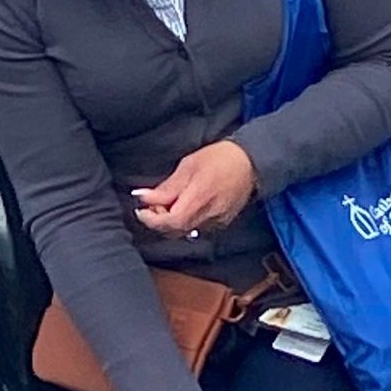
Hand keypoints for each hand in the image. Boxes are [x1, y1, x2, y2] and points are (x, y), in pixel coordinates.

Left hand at [133, 141, 255, 239]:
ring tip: (167, 205)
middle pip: (176, 230)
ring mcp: (218, 221)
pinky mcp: (222, 224)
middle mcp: (210, 213)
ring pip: (185, 231)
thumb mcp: (188, 165)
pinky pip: (196, 228)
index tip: (141, 211)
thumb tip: (144, 198)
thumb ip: (166, 187)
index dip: (153, 220)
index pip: (172, 221)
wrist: (250, 162)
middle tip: (152, 206)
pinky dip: (184, 222)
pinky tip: (184, 207)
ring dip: (170, 222)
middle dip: (159, 221)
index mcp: (200, 196)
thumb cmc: (219, 158)